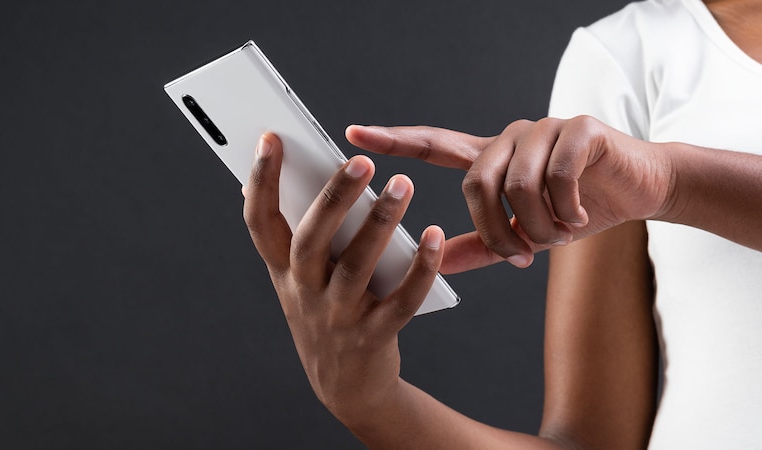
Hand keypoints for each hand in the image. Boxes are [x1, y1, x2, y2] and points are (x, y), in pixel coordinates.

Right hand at [242, 133, 445, 424]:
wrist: (346, 387)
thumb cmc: (327, 316)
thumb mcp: (304, 281)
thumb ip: (307, 237)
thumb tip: (320, 178)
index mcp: (283, 272)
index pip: (260, 223)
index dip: (261, 181)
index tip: (271, 139)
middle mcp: (304, 293)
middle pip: (310, 240)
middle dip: (333, 199)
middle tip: (360, 161)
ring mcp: (338, 317)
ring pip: (356, 267)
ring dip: (380, 224)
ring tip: (403, 186)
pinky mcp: (374, 336)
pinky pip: (401, 301)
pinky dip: (420, 269)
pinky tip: (434, 237)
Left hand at [346, 116, 672, 271]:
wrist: (639, 190)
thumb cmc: (575, 209)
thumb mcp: (524, 233)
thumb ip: (478, 246)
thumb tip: (433, 265)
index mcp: (490, 158)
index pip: (433, 144)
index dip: (394, 141)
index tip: (353, 134)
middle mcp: (510, 138)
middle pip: (475, 181)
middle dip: (497, 229)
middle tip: (524, 253)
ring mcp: (543, 128)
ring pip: (516, 184)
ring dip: (538, 224)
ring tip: (560, 233)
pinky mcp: (576, 128)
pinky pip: (555, 176)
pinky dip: (566, 210)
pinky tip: (580, 217)